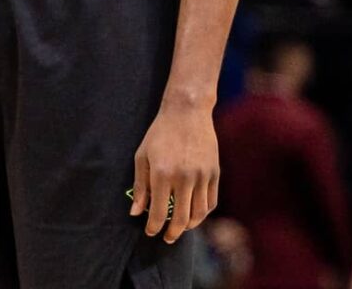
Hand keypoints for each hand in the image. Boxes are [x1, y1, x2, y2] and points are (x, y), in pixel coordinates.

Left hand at [131, 98, 218, 242]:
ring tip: (180, 228)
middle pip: (181, 219)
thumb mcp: (142, 156)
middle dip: (173, 233)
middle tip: (167, 238)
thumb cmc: (159, 134)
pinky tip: (194, 215)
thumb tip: (136, 212)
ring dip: (189, 226)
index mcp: (162, 174)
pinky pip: (211, 202)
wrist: (187, 112)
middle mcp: (184, 178)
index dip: (154, 227)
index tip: (150, 232)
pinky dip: (203, 213)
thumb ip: (140, 186)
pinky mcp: (215, 173)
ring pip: (199, 214)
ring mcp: (202, 176)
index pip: (159, 212)